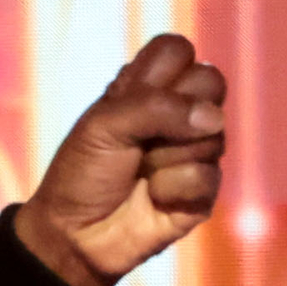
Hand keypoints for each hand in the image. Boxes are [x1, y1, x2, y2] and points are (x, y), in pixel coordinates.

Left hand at [11, 33, 228, 285]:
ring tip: (140, 173)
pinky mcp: (204, 189)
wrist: (74, 235)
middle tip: (140, 139)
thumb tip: (213, 118)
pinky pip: (206, 175)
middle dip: (173, 114)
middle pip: (211, 82)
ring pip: (212, 133)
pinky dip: (170, 189)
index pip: (179, 50)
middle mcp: (180, 113)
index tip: (129, 99)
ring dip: (165, 157)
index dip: (161, 73)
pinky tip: (153, 199)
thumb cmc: (82, 174)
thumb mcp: (103, 126)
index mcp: (151, 87)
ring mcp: (196, 150)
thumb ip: (154, 107)